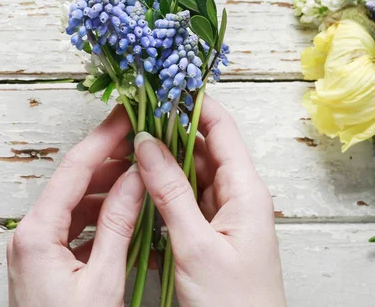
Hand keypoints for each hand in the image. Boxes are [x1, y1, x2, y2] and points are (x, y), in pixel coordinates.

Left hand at [7, 106, 143, 306]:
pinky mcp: (47, 260)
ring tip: (141, 175)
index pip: (74, 169)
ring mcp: (37, 247)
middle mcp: (30, 234)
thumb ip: (120, 224)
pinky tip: (127, 212)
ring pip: (76, 202)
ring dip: (108, 188)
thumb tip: (135, 178)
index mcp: (36, 233)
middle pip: (73, 182)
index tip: (126, 116)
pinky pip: (76, 225)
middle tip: (141, 142)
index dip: (104, 138)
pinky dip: (102, 215)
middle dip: (109, 160)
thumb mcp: (104, 281)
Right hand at [134, 96, 285, 306]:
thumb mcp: (196, 245)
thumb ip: (170, 192)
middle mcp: (237, 196)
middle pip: (202, 150)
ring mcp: (223, 215)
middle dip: (168, 135)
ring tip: (129, 154)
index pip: (222, 130)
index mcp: (246, 191)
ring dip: (162, 166)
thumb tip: (146, 144)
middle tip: (133, 123)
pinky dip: (164, 195)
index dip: (194, 106)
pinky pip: (186, 202)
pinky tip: (141, 192)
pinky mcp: (211, 233)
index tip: (164, 89)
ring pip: (190, 176)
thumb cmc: (234, 303)